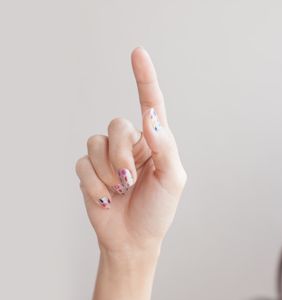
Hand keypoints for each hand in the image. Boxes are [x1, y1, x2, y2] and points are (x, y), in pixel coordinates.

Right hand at [75, 47, 186, 255]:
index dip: (144, 78)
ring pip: (96, 143)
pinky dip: (95, 185)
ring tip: (120, 191)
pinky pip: (83, 163)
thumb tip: (151, 116)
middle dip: (122, 155)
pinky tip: (106, 199)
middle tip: (130, 179)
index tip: (138, 53)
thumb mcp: (172, 179)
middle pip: (117, 125)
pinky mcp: (89, 170)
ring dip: (109, 172)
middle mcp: (131, 143)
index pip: (149, 104)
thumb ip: (165, 146)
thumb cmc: (159, 210)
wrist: (134, 239)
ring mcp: (108, 156)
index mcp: (155, 141)